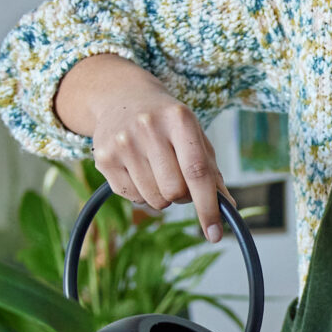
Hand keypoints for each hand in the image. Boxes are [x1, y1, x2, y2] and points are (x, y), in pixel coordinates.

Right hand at [55, 54, 228, 239]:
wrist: (123, 98)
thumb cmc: (167, 122)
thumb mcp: (194, 135)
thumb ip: (212, 171)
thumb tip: (227, 208)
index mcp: (179, 119)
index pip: (197, 171)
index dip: (208, 206)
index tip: (215, 234)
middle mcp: (148, 127)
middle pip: (174, 191)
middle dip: (183, 196)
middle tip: (180, 180)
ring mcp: (123, 142)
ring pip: (154, 200)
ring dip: (162, 196)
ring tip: (157, 170)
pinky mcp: (104, 158)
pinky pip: (133, 198)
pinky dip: (143, 194)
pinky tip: (140, 171)